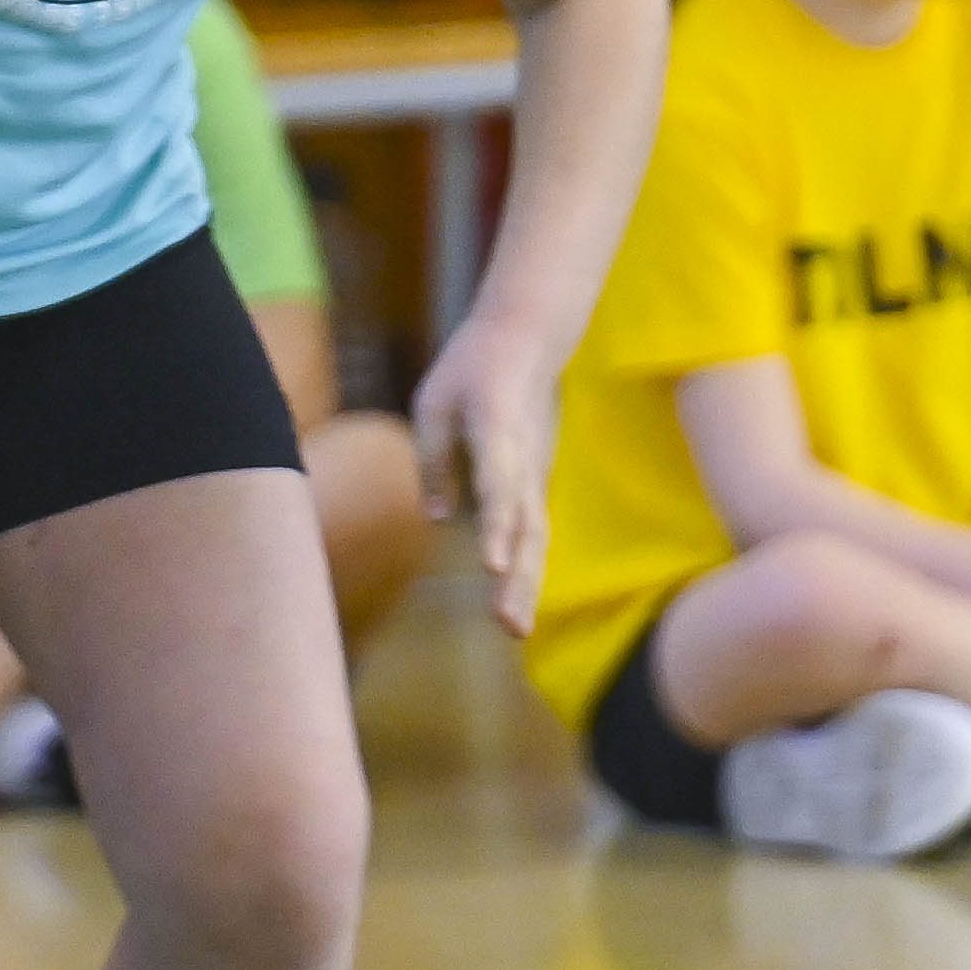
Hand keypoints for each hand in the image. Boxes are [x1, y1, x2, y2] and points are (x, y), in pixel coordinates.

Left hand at [410, 305, 564, 635]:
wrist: (530, 339)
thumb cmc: (472, 367)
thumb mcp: (434, 403)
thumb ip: (434, 460)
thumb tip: (440, 519)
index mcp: (498, 431)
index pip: (499, 485)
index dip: (497, 526)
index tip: (493, 566)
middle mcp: (525, 460)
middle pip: (526, 525)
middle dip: (518, 578)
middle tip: (508, 625)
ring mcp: (536, 472)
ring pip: (535, 535)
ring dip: (526, 585)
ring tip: (514, 630)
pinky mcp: (534, 482)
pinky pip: (533, 532)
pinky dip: (528, 570)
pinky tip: (516, 607)